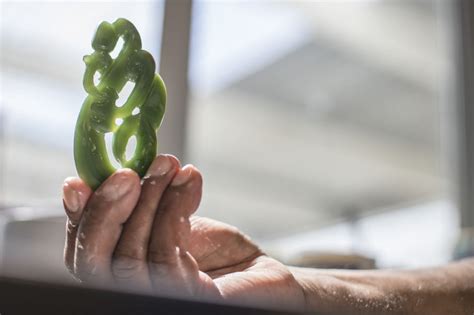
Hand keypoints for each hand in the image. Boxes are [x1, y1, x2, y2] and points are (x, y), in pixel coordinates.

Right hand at [62, 155, 304, 310]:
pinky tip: (187, 183)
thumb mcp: (171, 220)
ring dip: (148, 200)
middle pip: (94, 264)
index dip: (79, 218)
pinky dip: (173, 210)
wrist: (258, 272)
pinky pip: (166, 254)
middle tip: (127, 173)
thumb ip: (146, 206)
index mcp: (123, 273)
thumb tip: (121, 172)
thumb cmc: (215, 252)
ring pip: (129, 256)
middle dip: (106, 211)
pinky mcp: (187, 301)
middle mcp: (133, 293)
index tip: (78, 181)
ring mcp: (157, 301)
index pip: (85, 253)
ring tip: (167, 165)